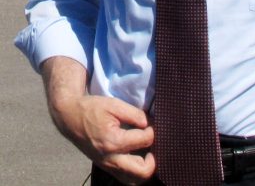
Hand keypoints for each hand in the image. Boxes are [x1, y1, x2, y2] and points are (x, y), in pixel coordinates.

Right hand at [42, 57, 155, 184]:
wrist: (70, 118)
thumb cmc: (92, 109)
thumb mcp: (115, 105)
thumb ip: (135, 115)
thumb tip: (150, 124)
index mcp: (113, 142)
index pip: (145, 141)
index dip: (152, 130)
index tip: (151, 123)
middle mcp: (109, 158)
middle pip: (142, 172)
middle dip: (154, 159)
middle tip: (154, 144)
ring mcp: (106, 165)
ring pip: (133, 180)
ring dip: (145, 169)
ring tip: (148, 153)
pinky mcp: (104, 166)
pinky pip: (124, 177)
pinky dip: (134, 172)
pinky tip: (139, 157)